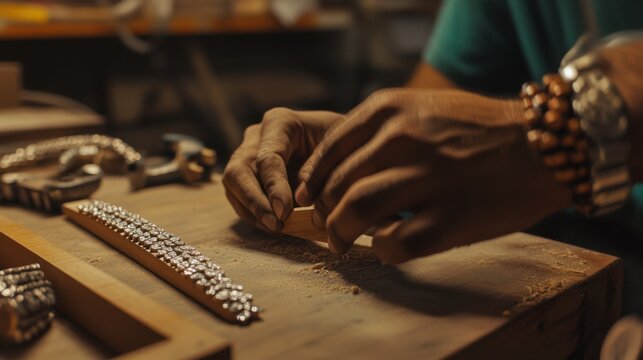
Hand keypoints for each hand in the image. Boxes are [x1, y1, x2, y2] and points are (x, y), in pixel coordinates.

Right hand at [223, 108, 342, 231]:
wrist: (341, 147)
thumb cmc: (343, 144)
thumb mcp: (339, 150)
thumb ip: (318, 169)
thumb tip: (301, 197)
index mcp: (280, 123)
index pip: (267, 158)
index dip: (274, 187)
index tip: (284, 211)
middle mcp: (257, 136)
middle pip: (239, 171)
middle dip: (255, 202)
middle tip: (276, 224)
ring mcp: (248, 155)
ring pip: (234, 185)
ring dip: (252, 211)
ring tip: (277, 228)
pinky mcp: (247, 176)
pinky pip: (239, 197)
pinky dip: (254, 214)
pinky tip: (275, 226)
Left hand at [295, 89, 571, 262]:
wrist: (546, 143)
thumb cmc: (481, 128)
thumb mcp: (425, 107)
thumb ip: (383, 128)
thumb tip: (340, 168)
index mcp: (394, 109)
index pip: (331, 148)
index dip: (312, 179)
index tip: (307, 197)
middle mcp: (405, 138)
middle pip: (338, 183)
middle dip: (323, 211)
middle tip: (326, 226)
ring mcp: (429, 178)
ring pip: (357, 210)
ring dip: (340, 233)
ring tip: (341, 244)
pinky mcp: (453, 217)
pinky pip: (397, 242)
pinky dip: (382, 249)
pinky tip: (386, 247)